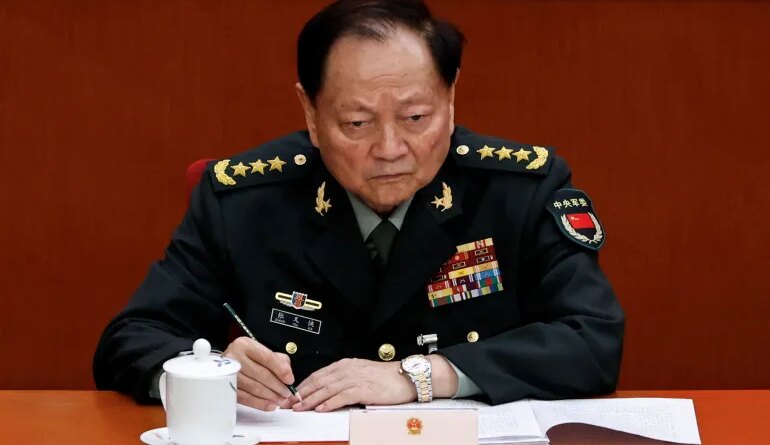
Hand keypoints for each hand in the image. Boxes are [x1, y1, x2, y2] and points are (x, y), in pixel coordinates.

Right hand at [223, 336, 297, 410]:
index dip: (281, 370)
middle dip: (278, 386)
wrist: (226, 365)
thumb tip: (288, 377)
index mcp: (245, 345)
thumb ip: (279, 361)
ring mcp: (228, 374)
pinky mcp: (226, 389)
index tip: (290, 380)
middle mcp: (235, 357)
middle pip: (261, 374)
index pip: (267, 358)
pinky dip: (260, 404)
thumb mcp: (264, 353)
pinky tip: (270, 405)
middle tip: (287, 393)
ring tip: (280, 400)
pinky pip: (245, 398)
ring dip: (270, 396)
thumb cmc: (249, 359)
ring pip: (254, 388)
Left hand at [292, 358, 414, 411]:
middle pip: (318, 381)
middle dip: (301, 393)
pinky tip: (321, 409)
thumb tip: (327, 391)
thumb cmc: (386, 377)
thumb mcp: (360, 374)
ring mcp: (355, 378)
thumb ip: (344, 380)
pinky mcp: (363, 389)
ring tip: (300, 408)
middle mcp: (347, 369)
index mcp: (345, 364)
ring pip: (327, 389)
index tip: (292, 395)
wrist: (406, 376)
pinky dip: (329, 403)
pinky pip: (342, 396)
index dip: (303, 385)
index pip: (318, 374)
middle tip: (289, 403)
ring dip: (311, 399)